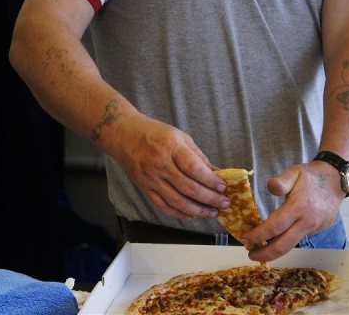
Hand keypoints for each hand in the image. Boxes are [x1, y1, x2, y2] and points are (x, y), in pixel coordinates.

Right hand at [114, 115, 229, 218]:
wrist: (124, 134)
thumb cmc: (154, 132)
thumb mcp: (180, 136)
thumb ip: (198, 155)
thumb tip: (217, 172)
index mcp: (171, 147)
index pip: (194, 168)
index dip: (210, 180)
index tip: (224, 187)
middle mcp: (160, 164)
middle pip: (188, 187)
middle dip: (209, 198)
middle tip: (224, 203)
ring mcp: (151, 179)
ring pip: (177, 201)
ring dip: (197, 210)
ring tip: (212, 212)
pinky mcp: (144, 188)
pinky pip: (163, 206)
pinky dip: (179, 213)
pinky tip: (191, 215)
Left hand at [242, 162, 343, 261]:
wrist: (336, 180)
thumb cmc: (311, 175)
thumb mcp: (295, 172)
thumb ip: (282, 181)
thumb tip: (270, 186)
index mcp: (299, 206)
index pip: (275, 226)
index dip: (259, 235)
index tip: (245, 237)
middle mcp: (307, 221)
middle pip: (283, 245)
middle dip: (265, 253)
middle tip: (250, 254)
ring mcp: (314, 228)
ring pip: (292, 245)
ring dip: (275, 251)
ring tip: (260, 250)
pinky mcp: (318, 230)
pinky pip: (300, 238)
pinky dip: (286, 241)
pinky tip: (278, 238)